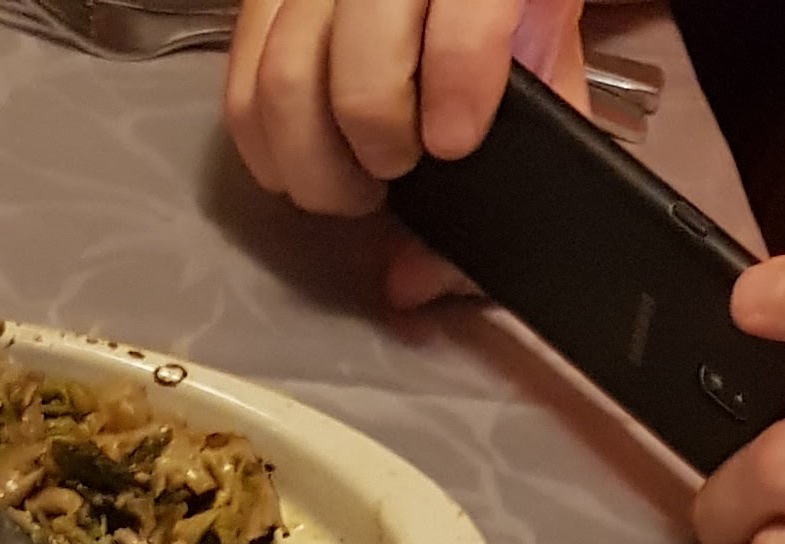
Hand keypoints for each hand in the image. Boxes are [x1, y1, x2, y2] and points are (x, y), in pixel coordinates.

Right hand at [223, 0, 583, 305]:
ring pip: (283, 77)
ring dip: (313, 158)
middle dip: (374, 142)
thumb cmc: (508, 8)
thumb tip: (418, 276)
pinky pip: (239, 82)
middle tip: (394, 174)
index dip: (458, 83)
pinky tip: (303, 162)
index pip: (464, 12)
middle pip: (359, 59)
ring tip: (351, 179)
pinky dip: (265, 145)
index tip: (454, 141)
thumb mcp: (544, 59)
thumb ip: (517, 152)